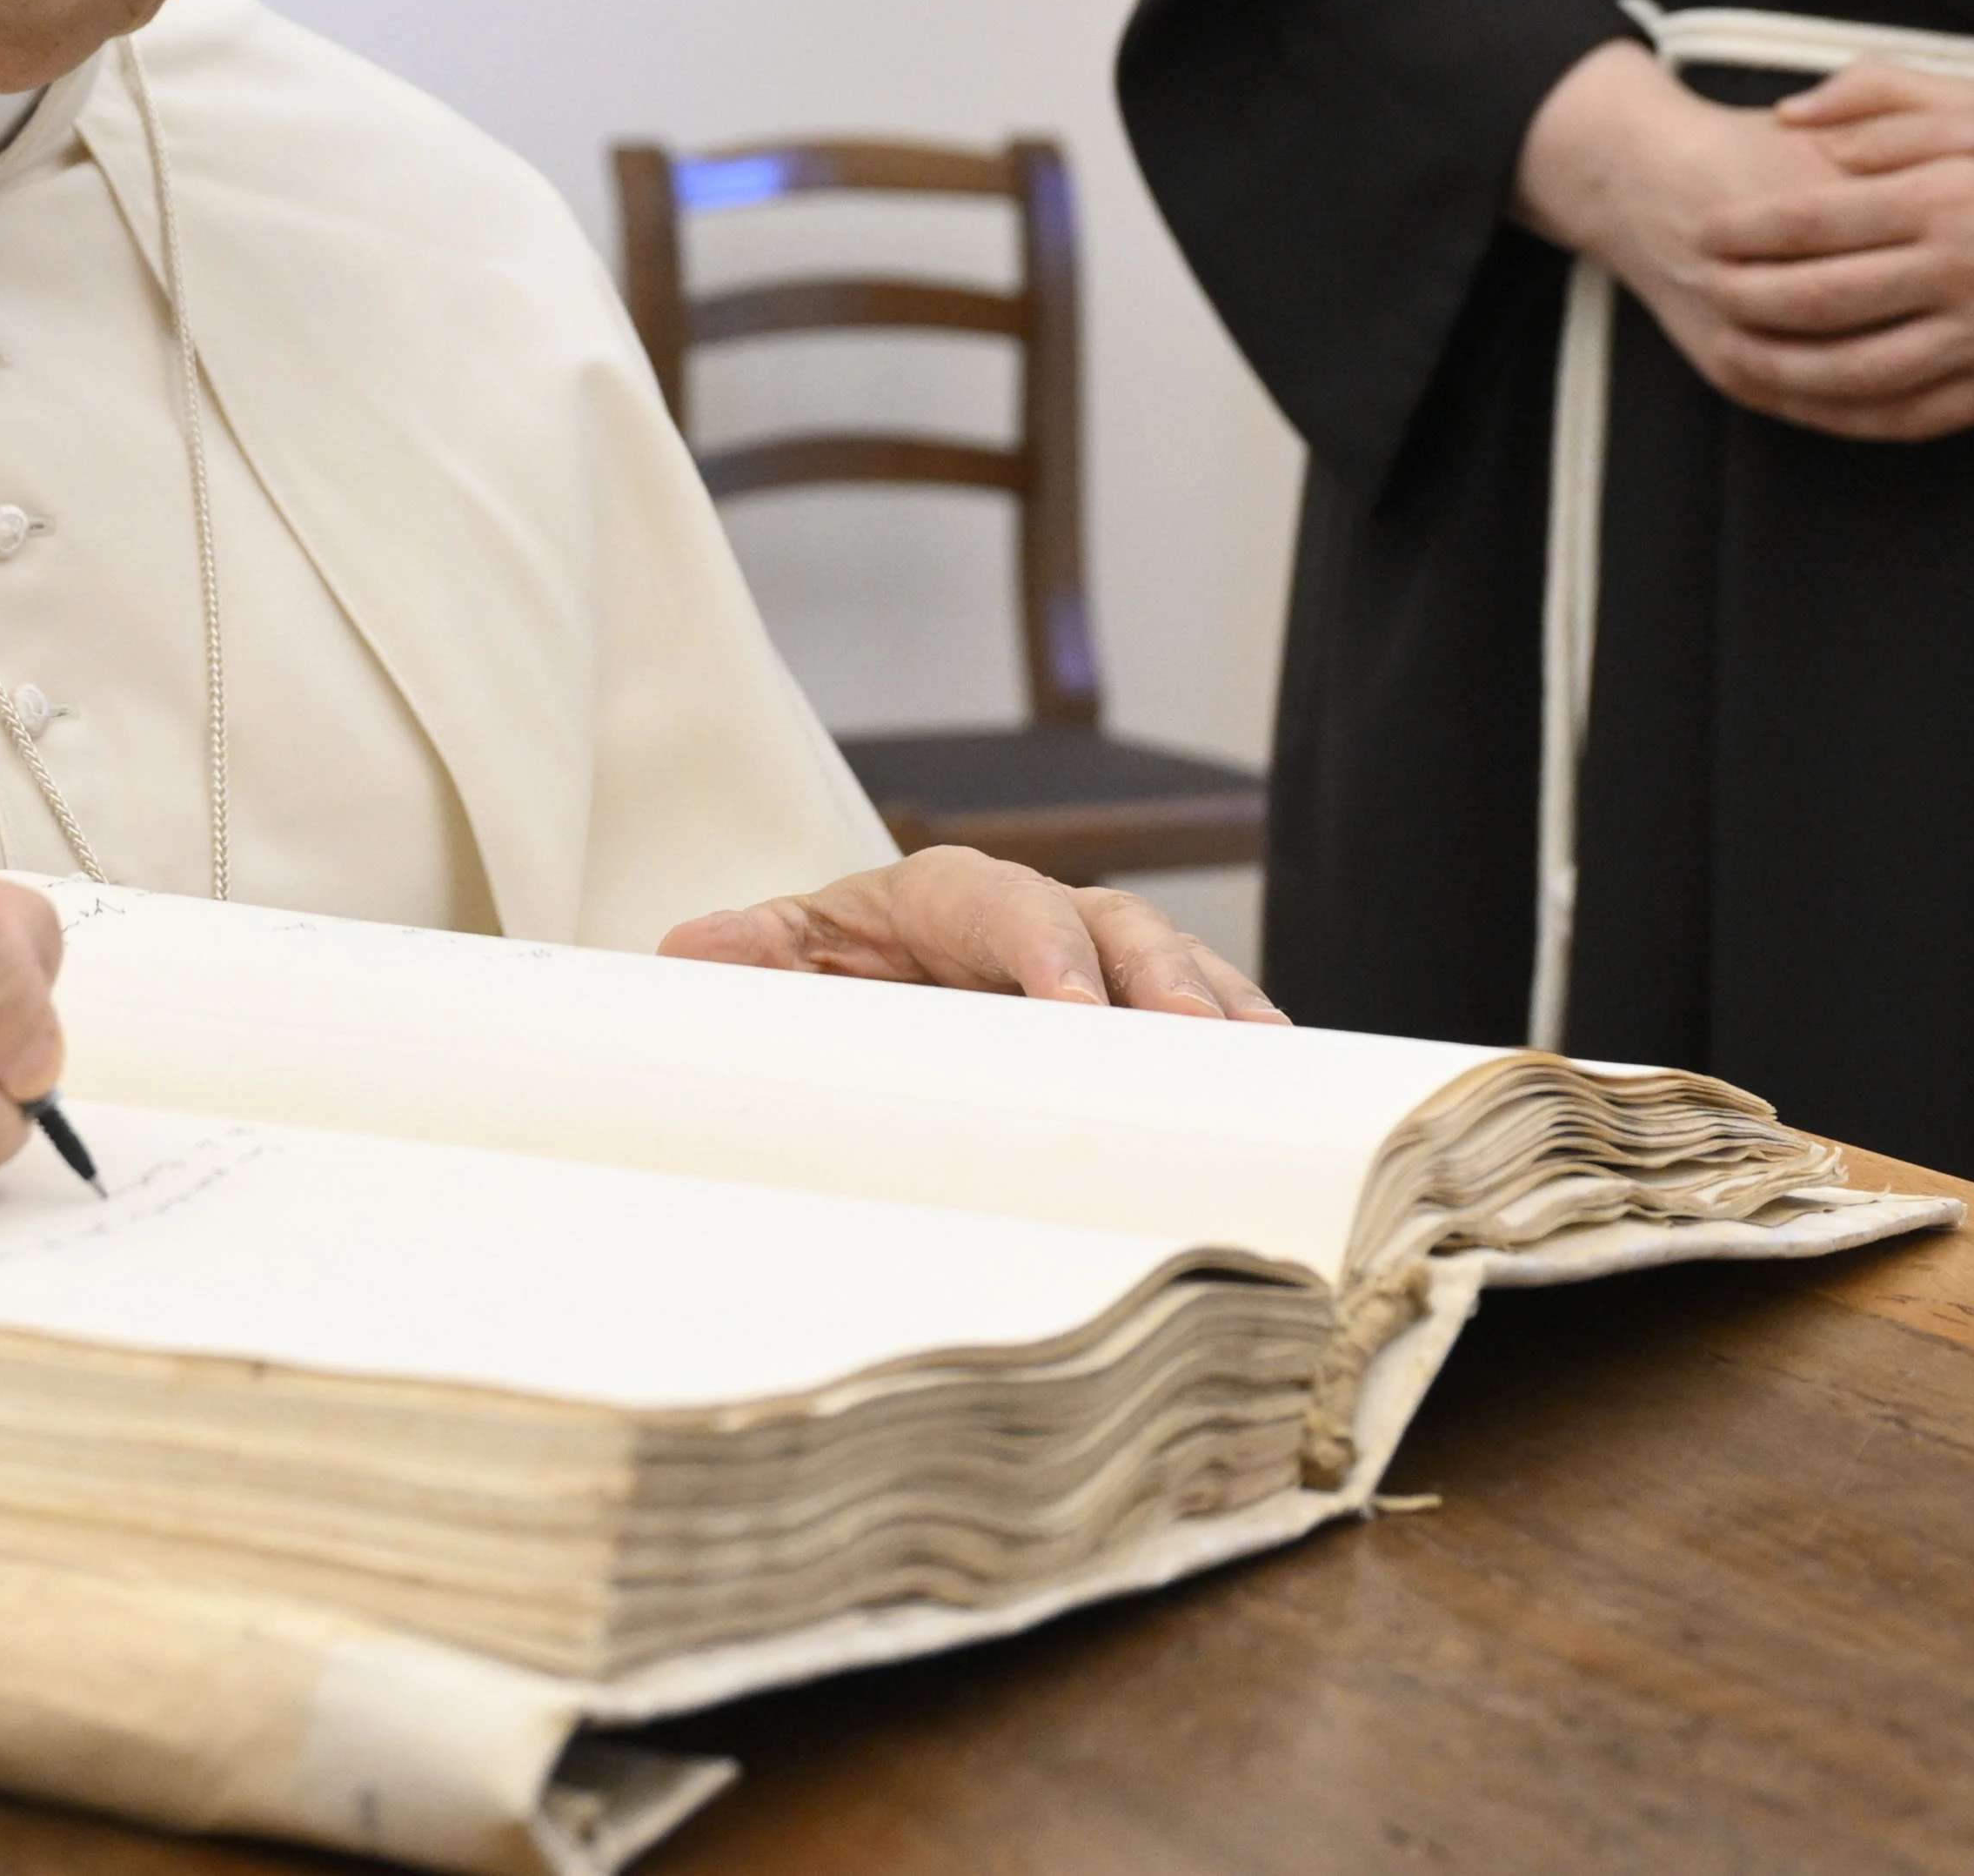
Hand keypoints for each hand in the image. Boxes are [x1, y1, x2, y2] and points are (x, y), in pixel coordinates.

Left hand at [660, 844, 1279, 1018]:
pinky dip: (1240, 1037)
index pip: (1008, 906)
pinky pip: (1200, 1013)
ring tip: (1262, 1059)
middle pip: (1115, 930)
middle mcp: (1043, 914)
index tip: (1073, 1014)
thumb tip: (691, 951)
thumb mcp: (791, 956)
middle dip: (1157, 982)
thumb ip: (754, 954)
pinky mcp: (1134, 1010)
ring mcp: (1099, 960)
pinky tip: (1282, 1081)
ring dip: (1217, 1009)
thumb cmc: (837, 969)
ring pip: (1175, 967)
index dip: (1045, 953)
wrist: (872, 981)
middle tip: (1189, 1041)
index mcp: (953, 892)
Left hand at [1518, 45, 1973, 443]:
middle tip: (1699, 293)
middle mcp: (1966, 271)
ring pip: (1856, 372)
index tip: (1704, 232)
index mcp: (1949, 196)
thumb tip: (1787, 116)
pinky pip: (1909, 415)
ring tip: (1732, 354)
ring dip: (1780, 370)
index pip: (1815, 221)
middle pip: (1822, 301)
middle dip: (1746, 301)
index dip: (1746, 232)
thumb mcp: (1973, 102)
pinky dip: (1846, 416)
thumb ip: (1876, 98)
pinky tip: (1804, 401)